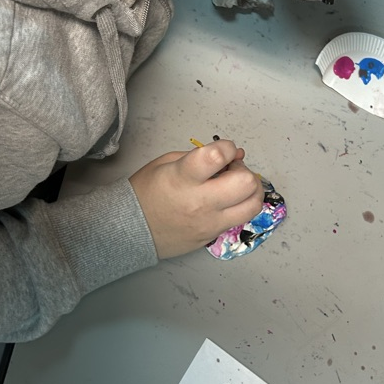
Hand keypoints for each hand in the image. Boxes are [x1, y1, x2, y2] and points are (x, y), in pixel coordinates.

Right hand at [129, 140, 263, 258]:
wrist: (131, 229)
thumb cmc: (146, 192)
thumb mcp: (167, 163)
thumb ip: (201, 155)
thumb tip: (234, 154)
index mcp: (183, 178)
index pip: (218, 156)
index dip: (228, 147)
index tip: (223, 150)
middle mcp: (200, 202)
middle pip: (246, 183)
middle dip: (243, 170)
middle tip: (231, 170)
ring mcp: (209, 222)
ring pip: (253, 205)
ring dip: (250, 191)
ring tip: (235, 186)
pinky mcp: (213, 235)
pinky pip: (240, 219)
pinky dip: (239, 206)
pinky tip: (226, 201)